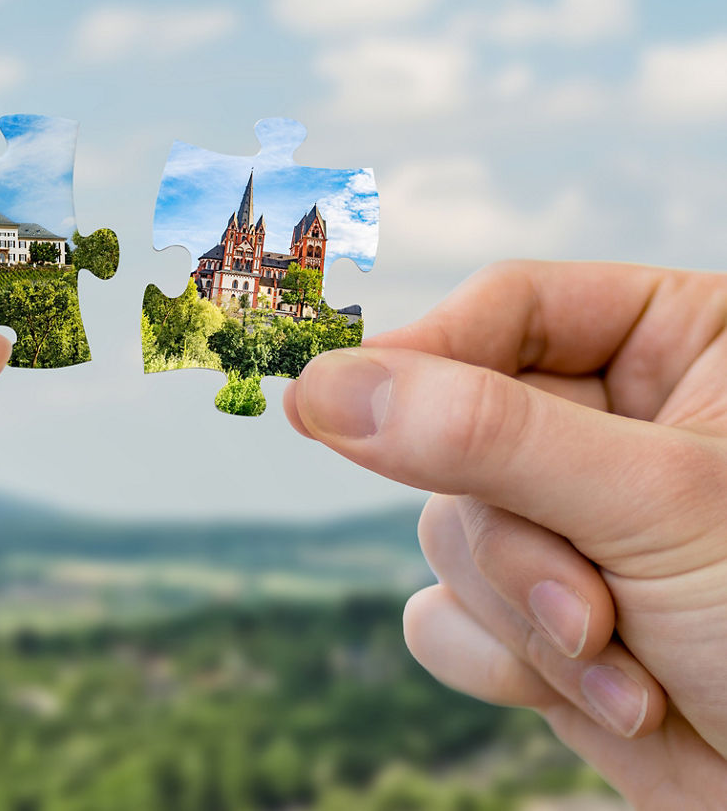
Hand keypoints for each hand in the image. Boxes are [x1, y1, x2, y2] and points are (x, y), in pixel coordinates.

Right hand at [284, 261, 726, 805]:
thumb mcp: (650, 505)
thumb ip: (483, 435)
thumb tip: (323, 388)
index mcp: (679, 349)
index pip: (510, 309)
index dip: (425, 357)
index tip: (334, 402)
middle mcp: (615, 429)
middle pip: (459, 434)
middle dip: (515, 540)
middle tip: (589, 603)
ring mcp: (570, 524)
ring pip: (444, 533)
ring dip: (524, 614)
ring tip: (624, 661)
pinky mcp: (536, 614)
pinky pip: (442, 614)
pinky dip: (503, 662)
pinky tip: (605, 694)